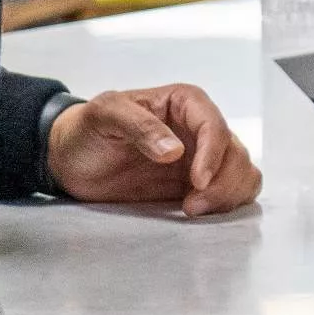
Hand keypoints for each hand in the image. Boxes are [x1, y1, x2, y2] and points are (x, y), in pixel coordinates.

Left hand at [47, 84, 260, 217]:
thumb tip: (175, 150)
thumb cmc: (86, 129)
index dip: (213, 154)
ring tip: (194, 210)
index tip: (198, 181)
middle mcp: (199, 129)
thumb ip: (139, 125)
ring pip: (241, 172)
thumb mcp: (104, 115)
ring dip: (229, 194)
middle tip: (192, 206)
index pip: (213, 125)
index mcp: (184, 103)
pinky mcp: (196, 185)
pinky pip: (231, 191)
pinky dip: (228, 203)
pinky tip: (201, 212)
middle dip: (223, 182)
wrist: (72, 159)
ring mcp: (201, 158)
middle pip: (235, 152)